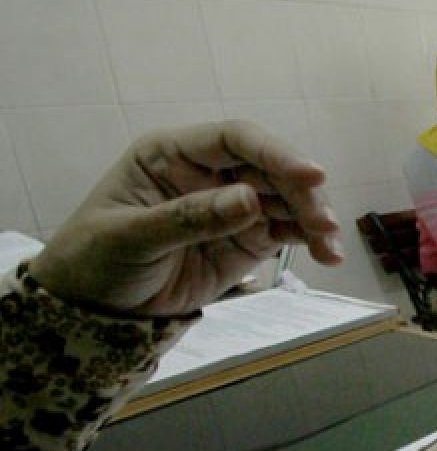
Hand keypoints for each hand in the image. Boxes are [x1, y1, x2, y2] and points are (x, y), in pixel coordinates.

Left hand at [29, 121, 341, 315]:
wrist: (93, 311)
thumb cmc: (95, 261)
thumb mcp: (130, 238)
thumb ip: (189, 218)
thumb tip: (250, 200)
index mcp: (173, 154)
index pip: (235, 140)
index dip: (275, 152)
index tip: (311, 174)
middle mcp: (209, 172)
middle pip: (270, 168)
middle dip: (302, 192)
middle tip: (324, 224)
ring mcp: (231, 206)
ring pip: (286, 199)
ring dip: (314, 218)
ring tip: (330, 248)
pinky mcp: (247, 239)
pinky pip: (286, 230)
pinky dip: (310, 240)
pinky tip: (327, 256)